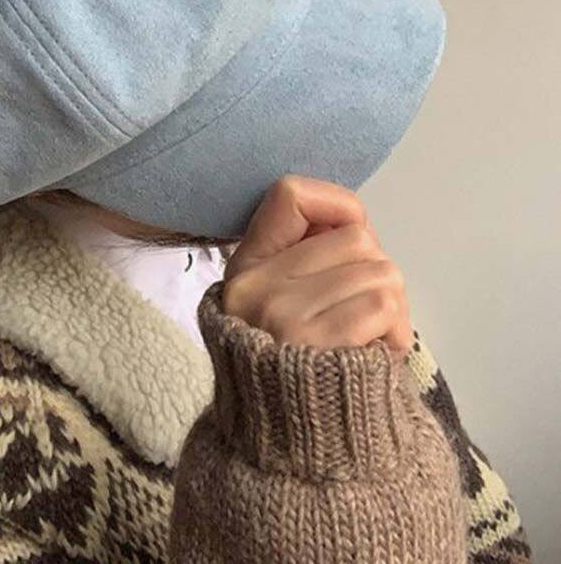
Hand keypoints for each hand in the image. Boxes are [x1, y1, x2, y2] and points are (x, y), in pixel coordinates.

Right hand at [221, 174, 413, 357]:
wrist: (295, 449)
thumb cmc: (300, 369)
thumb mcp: (276, 305)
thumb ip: (304, 260)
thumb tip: (356, 221)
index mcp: (247, 268)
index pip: (291, 194)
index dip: (337, 206)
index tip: (350, 237)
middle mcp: (255, 285)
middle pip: (359, 239)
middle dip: (377, 274)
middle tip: (367, 315)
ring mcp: (281, 314)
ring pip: (380, 271)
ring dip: (393, 309)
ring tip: (370, 341)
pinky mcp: (315, 344)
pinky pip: (383, 305)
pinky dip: (396, 333)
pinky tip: (375, 357)